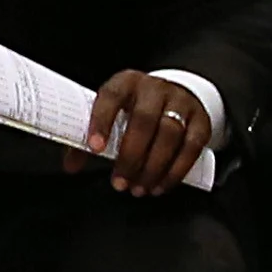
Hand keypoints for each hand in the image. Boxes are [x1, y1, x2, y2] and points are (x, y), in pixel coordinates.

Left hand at [75, 71, 215, 196]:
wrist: (175, 97)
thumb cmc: (134, 110)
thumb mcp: (112, 115)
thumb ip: (89, 139)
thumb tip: (71, 166)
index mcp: (126, 82)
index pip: (112, 96)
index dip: (102, 122)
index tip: (94, 148)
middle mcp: (155, 88)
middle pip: (144, 120)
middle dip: (131, 156)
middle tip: (120, 182)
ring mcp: (181, 102)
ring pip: (170, 135)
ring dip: (153, 167)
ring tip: (140, 188)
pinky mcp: (201, 120)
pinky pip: (192, 146)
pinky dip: (176, 170)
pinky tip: (161, 185)